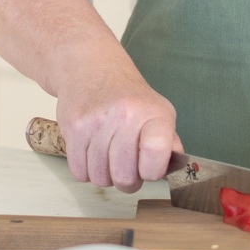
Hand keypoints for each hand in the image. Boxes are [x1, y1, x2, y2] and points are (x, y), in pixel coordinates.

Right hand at [54, 71, 182, 193]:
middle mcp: (126, 115)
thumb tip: (175, 169)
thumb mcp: (158, 112)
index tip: (149, 166)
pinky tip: (92, 150)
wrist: (93, 69)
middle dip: (126, 180)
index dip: (152, 171)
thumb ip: (169, 143)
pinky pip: (79, 173)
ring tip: (108, 153)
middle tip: (126, 163)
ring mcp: (97, 122)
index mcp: (154, 113)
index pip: (156, 153)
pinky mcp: (73, 128)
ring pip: (100, 179)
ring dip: (104, 174)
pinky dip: (86, 170)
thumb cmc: (129, 97)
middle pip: (125, 177)